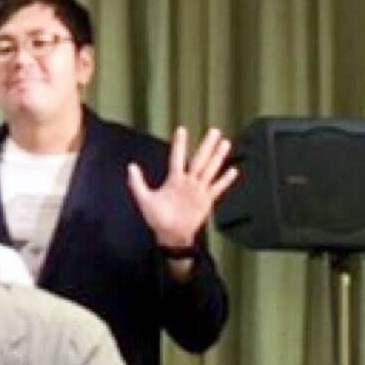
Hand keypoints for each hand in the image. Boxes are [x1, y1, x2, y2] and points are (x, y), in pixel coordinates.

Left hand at [126, 124, 236, 255]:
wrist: (170, 234)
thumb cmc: (157, 218)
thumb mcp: (144, 199)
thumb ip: (137, 183)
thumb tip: (131, 166)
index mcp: (174, 180)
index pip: (177, 158)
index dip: (179, 145)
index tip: (181, 130)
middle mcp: (188, 182)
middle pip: (199, 160)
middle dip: (206, 146)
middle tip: (214, 131)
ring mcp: (198, 190)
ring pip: (210, 170)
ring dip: (217, 157)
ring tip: (225, 144)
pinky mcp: (206, 200)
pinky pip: (217, 188)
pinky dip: (225, 180)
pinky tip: (233, 171)